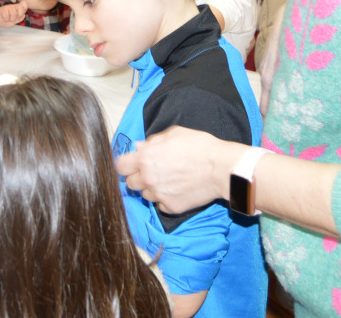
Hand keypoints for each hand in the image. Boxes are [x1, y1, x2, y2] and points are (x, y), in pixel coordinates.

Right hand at [0, 1, 27, 26]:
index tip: (21, 14)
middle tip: (15, 18)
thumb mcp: (14, 21)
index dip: (24, 9)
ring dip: (11, 19)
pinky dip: (6, 19)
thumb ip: (19, 19)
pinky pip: (6, 15)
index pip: (24, 4)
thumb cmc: (6, 20)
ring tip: (8, 19)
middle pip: (20, 7)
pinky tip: (4, 18)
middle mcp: (13, 6)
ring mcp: (7, 7)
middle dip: (19, 15)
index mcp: (17, 8)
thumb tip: (23, 15)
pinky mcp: (2, 9)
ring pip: (14, 13)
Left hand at [116, 126, 235, 213]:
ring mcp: (159, 195)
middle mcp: (148, 178)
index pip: (120, 166)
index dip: (126, 165)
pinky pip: (160, 205)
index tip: (132, 164)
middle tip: (153, 171)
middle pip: (130, 183)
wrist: (220, 168)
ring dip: (152, 189)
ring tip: (169, 180)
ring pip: (145, 195)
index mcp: (145, 158)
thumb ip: (152, 141)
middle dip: (138, 177)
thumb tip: (139, 147)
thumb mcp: (174, 134)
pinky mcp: (171, 207)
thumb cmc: (199, 146)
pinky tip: (177, 190)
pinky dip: (165, 199)